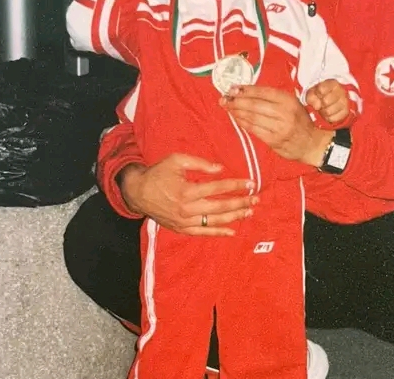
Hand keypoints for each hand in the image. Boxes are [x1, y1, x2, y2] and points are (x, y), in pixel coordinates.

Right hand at [119, 154, 257, 235]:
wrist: (137, 192)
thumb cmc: (158, 173)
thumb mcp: (177, 160)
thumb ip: (200, 163)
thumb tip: (220, 168)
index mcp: (187, 190)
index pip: (218, 188)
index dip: (236, 185)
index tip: (250, 183)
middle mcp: (188, 208)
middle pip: (221, 206)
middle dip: (241, 202)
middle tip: (256, 199)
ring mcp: (185, 221)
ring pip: (215, 221)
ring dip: (235, 217)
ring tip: (250, 212)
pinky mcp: (181, 228)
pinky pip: (203, 233)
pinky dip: (218, 233)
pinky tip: (232, 231)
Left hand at [220, 86, 333, 166]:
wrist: (311, 144)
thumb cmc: (299, 121)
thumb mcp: (292, 103)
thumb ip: (274, 97)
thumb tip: (247, 91)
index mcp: (288, 100)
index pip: (263, 92)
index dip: (246, 90)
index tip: (233, 88)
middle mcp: (284, 113)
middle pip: (254, 104)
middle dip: (236, 101)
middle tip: (225, 99)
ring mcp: (279, 127)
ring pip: (252, 117)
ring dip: (237, 112)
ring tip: (228, 107)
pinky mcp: (274, 140)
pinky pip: (254, 129)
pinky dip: (243, 123)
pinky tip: (237, 119)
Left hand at [306, 79, 349, 123]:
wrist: (333, 100)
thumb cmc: (321, 94)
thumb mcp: (313, 92)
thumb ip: (311, 97)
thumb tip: (317, 106)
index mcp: (333, 83)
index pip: (321, 89)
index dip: (317, 94)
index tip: (318, 94)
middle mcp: (341, 91)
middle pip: (325, 101)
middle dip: (320, 104)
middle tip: (321, 103)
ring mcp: (345, 102)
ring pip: (328, 111)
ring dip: (324, 112)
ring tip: (324, 108)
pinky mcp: (345, 112)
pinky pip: (332, 118)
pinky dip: (328, 117)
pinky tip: (329, 113)